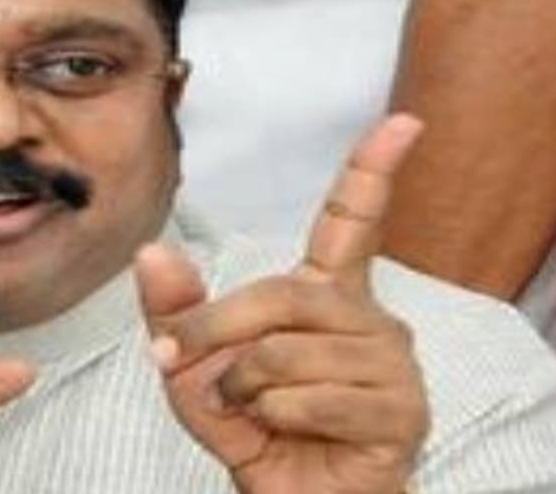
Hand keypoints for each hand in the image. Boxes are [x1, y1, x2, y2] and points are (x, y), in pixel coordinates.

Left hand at [137, 114, 429, 493]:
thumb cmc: (252, 428)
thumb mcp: (194, 365)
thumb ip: (176, 310)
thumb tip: (151, 250)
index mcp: (328, 297)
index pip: (352, 223)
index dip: (374, 170)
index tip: (405, 121)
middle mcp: (369, 320)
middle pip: (281, 294)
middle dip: (212, 330)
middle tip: (175, 362)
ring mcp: (393, 366)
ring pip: (288, 351)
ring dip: (242, 388)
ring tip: (251, 411)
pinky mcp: (402, 414)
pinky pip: (312, 398)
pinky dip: (275, 420)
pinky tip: (290, 434)